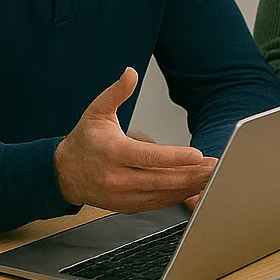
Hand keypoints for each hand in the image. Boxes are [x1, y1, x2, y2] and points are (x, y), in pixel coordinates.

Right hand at [56, 68, 217, 212]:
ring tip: (211, 178)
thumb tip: (130, 73)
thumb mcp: (96, 111)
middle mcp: (118, 178)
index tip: (197, 155)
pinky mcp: (128, 206)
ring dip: (190, 187)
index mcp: (113, 153)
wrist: (64, 173)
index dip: (175, 157)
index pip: (148, 157)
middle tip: (216, 167)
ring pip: (163, 194)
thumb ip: (116, 93)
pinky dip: (178, 197)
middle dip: (192, 174)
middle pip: (162, 180)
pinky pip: (158, 203)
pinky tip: (195, 189)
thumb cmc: (84, 141)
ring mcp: (123, 196)